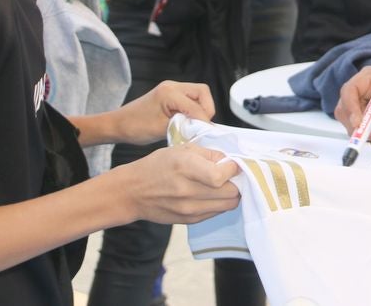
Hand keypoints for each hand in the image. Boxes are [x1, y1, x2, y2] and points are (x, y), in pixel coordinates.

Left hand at [114, 80, 216, 144]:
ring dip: (201, 108)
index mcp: (169, 93)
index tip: (207, 133)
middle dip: (207, 109)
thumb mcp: (162, 129)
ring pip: (198, 94)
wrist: (118, 124)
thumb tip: (201, 128)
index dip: (204, 121)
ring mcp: (171, 88)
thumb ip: (184, 126)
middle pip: (202, 92)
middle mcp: (172, 86)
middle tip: (202, 125)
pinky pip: (189, 98)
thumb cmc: (135, 127)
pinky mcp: (169, 94)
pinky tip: (188, 121)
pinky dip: (193, 108)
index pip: (196, 106)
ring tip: (195, 124)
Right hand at [121, 143, 240, 223]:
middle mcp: (188, 191)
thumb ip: (208, 154)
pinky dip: (221, 202)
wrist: (133, 192)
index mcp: (185, 168)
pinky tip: (213, 193)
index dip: (233, 168)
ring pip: (228, 205)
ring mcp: (189, 209)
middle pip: (231, 193)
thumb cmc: (156, 166)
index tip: (232, 163)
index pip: (221, 175)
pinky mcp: (190, 220)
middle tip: (232, 174)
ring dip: (231, 193)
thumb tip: (230, 161)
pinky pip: (217, 212)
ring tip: (224, 183)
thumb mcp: (181, 150)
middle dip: (236, 182)